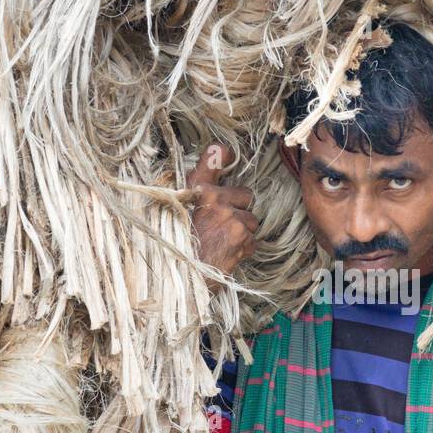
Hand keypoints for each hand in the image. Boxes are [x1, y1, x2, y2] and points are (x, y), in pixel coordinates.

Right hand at [186, 143, 255, 289]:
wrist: (183, 277)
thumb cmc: (179, 245)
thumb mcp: (180, 211)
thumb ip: (199, 191)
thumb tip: (216, 165)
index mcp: (196, 189)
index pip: (214, 158)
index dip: (223, 155)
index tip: (227, 155)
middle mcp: (214, 198)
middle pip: (246, 194)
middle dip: (239, 209)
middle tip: (221, 225)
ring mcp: (230, 217)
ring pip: (251, 219)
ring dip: (242, 231)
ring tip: (221, 242)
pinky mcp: (242, 236)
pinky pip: (252, 240)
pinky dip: (243, 248)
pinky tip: (226, 253)